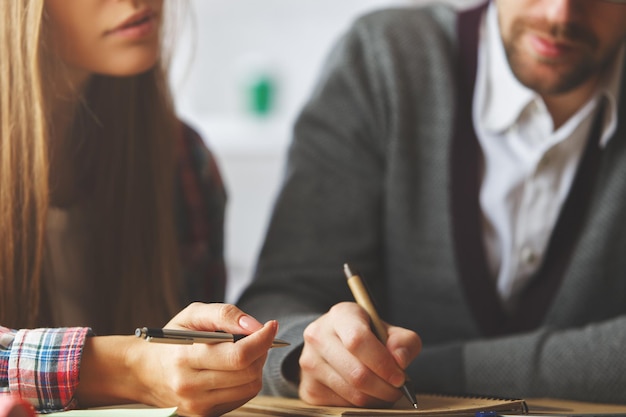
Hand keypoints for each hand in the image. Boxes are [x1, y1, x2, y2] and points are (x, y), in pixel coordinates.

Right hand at [78, 303, 277, 416]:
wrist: (143, 372)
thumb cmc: (171, 338)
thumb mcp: (192, 315)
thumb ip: (224, 314)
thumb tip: (255, 325)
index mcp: (185, 357)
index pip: (238, 355)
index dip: (262, 339)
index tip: (271, 325)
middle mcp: (191, 386)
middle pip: (248, 372)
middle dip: (261, 350)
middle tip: (257, 336)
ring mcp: (197, 406)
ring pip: (250, 387)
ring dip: (256, 366)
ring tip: (245, 352)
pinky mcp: (204, 415)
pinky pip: (242, 398)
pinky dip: (247, 380)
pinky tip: (235, 368)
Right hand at [298, 302, 420, 407]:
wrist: (330, 343)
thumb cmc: (364, 335)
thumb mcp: (386, 330)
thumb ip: (403, 341)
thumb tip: (400, 360)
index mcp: (340, 315)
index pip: (358, 340)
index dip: (382, 362)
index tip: (400, 377)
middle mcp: (318, 336)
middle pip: (357, 373)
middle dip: (385, 388)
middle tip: (398, 389)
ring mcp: (309, 363)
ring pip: (352, 394)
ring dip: (377, 399)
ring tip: (385, 391)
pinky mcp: (308, 388)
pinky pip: (343, 405)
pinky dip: (362, 405)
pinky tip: (367, 394)